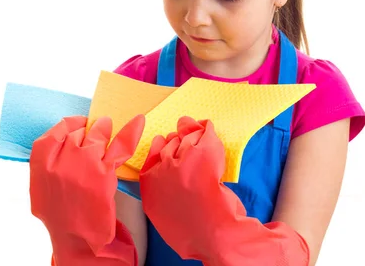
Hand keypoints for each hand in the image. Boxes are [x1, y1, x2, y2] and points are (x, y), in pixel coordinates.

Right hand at [30, 114, 144, 253]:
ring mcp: (84, 163)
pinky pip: (120, 146)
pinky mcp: (105, 172)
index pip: (57, 131)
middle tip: (94, 132)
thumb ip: (46, 162)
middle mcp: (62, 159)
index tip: (78, 124)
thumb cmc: (57, 214)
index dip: (69, 125)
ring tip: (106, 126)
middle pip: (78, 133)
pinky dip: (130, 132)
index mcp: (41, 162)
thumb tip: (61, 143)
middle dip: (86, 131)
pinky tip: (138, 122)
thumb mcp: (39, 186)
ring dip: (102, 130)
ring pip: (97, 136)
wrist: (74, 238)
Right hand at [139, 116, 238, 258]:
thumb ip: (160, 189)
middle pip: (170, 143)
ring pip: (187, 137)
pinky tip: (208, 129)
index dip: (162, 147)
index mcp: (150, 184)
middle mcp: (162, 169)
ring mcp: (182, 160)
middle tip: (186, 138)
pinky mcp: (203, 153)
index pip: (153, 153)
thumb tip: (165, 172)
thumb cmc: (191, 231)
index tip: (167, 144)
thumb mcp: (163, 212)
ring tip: (200, 135)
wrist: (214, 236)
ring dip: (194, 136)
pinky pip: (205, 133)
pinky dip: (208, 130)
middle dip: (178, 140)